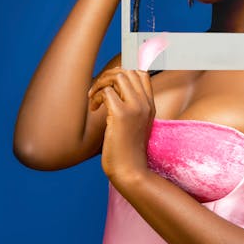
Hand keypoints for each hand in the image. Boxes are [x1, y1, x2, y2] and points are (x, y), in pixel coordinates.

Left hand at [88, 68, 154, 186]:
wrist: (131, 172)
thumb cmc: (128, 153)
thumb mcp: (134, 127)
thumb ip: (130, 110)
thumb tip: (113, 95)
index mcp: (150, 105)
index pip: (141, 73)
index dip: (123, 72)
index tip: (109, 84)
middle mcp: (145, 103)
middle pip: (128, 71)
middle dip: (108, 76)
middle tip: (98, 92)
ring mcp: (135, 108)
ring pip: (118, 76)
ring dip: (101, 83)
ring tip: (94, 98)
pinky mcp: (121, 115)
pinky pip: (106, 91)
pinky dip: (96, 96)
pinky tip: (93, 109)